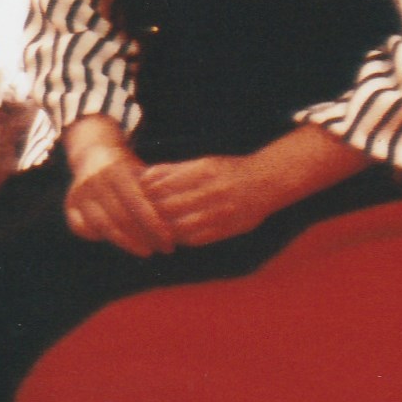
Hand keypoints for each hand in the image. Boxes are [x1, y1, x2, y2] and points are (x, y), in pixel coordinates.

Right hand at [63, 119, 174, 257]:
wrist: (94, 153)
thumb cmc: (129, 168)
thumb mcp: (144, 171)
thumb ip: (158, 189)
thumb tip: (184, 215)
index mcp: (117, 171)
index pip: (138, 204)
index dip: (155, 225)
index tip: (170, 240)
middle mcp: (95, 182)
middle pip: (121, 218)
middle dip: (145, 236)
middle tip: (164, 248)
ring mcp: (79, 194)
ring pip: (103, 226)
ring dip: (127, 242)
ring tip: (147, 250)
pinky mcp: (70, 206)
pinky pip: (83, 228)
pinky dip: (101, 238)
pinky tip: (121, 243)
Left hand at [142, 156, 279, 247]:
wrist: (267, 183)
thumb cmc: (230, 170)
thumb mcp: (204, 162)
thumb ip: (174, 170)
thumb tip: (144, 176)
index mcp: (204, 170)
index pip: (161, 186)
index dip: (144, 194)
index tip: (135, 195)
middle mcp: (211, 191)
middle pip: (166, 207)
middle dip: (148, 213)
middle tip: (135, 215)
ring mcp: (218, 212)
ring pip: (176, 226)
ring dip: (161, 229)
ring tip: (151, 227)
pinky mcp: (224, 229)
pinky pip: (192, 239)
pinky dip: (178, 238)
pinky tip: (172, 235)